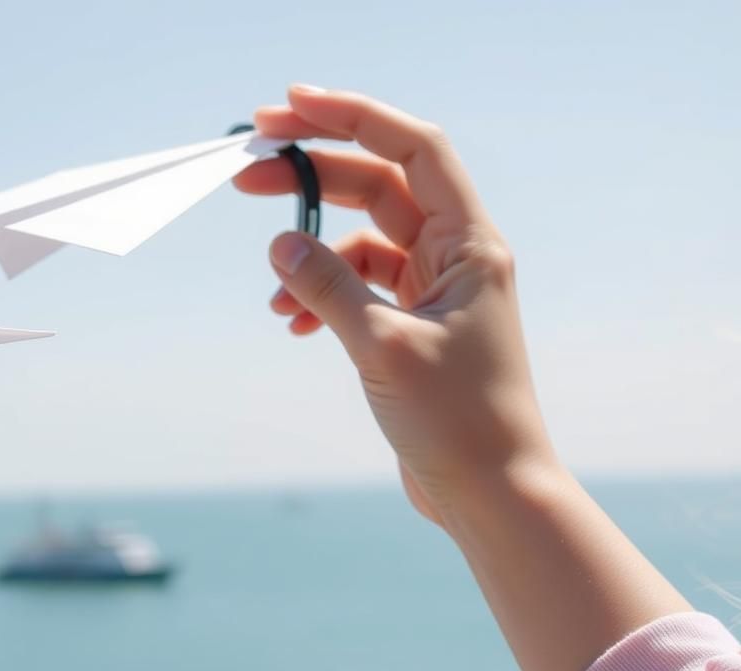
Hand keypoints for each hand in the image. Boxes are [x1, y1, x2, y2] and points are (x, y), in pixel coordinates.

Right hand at [235, 86, 555, 528]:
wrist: (490, 493)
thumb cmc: (459, 422)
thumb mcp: (382, 348)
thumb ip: (329, 288)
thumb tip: (280, 242)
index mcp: (469, 243)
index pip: (411, 149)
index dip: (353, 117)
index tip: (290, 107)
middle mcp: (456, 255)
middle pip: (379, 184)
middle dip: (315, 174)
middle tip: (249, 170)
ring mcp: (434, 290)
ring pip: (362, 239)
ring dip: (311, 248)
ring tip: (268, 271)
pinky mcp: (412, 327)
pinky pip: (357, 287)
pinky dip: (319, 294)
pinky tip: (289, 319)